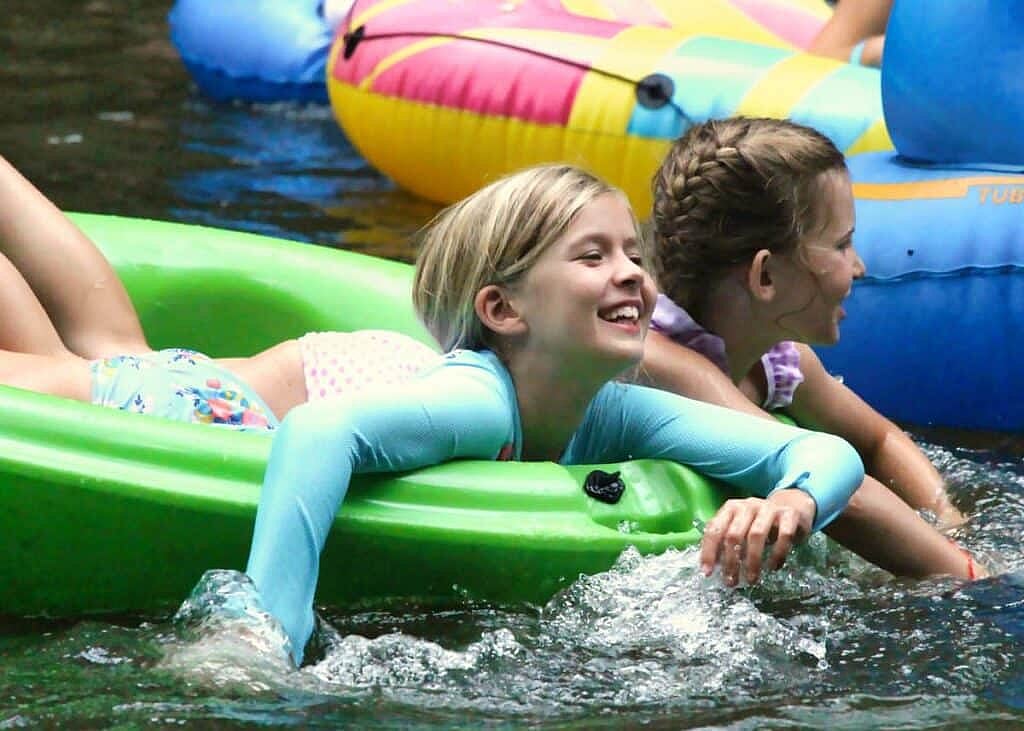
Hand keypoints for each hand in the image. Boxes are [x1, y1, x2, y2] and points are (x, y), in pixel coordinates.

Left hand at [699, 489, 814, 586]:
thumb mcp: (740, 527)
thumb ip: (726, 541)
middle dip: (731, 561)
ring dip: (752, 561)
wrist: (793, 506)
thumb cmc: (760, 522)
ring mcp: (769, 508)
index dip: (709, 552)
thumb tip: (713, 566)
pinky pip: (783, 536)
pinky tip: (773, 567)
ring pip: (756, 535)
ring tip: (751, 579)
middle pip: (734, 534)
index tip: (707, 573)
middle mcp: (748, 505)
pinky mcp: (790, 515)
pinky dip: (777, 554)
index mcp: (731, 508)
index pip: (714, 529)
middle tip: (732, 582)